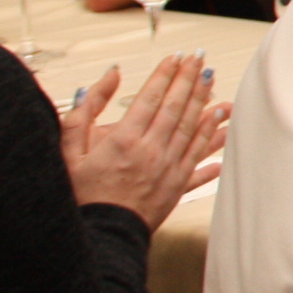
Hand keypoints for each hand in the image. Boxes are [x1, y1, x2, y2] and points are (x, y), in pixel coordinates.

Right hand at [60, 54, 227, 232]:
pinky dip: (212, 139)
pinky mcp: (177, 185)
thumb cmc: (81, 195)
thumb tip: (105, 79)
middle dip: (189, 79)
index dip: (165, 74)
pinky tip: (223, 127)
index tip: (176, 57)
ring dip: (205, 102)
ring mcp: (168, 167)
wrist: (100, 235)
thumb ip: (84, 112)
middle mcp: (151, 150)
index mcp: (124, 139)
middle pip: (176, 106)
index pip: (151, 97)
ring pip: (192, 128)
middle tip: (199, 58)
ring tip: (214, 82)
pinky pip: (199, 156)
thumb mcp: (69, 151)